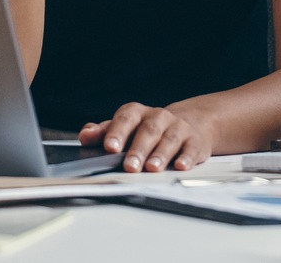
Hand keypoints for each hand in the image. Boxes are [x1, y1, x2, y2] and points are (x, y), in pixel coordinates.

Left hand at [81, 102, 212, 171]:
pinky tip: (181, 166)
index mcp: (137, 113)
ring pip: (169, 139)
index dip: (117, 132)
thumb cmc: (147, 130)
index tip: (109, 147)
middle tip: (129, 166)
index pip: (126, 118)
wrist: (187, 125)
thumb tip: (85, 135)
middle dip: (138, 149)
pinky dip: (187, 157)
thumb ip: (104, 132)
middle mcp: (158, 117)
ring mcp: (178, 128)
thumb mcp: (125, 128)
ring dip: (161, 154)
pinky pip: (191, 148)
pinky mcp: (195, 141)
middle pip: (148, 131)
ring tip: (152, 168)